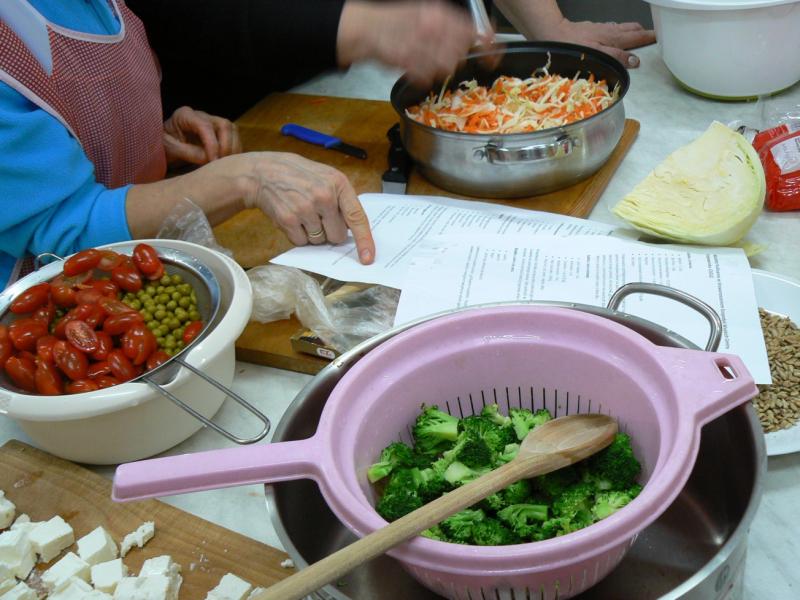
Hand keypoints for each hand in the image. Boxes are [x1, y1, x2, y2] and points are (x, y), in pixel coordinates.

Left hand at [163, 106, 241, 165]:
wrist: (165, 146)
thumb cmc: (164, 146)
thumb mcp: (170, 149)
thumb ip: (188, 152)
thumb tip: (208, 159)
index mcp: (185, 115)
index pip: (205, 126)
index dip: (212, 144)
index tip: (213, 161)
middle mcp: (202, 115)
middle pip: (224, 125)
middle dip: (226, 145)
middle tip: (221, 163)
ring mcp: (212, 122)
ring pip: (232, 130)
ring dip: (233, 148)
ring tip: (226, 164)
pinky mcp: (219, 132)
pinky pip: (233, 137)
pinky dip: (234, 150)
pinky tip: (228, 162)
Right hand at [239, 153, 374, 263]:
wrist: (263, 173)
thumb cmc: (298, 175)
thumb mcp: (326, 176)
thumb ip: (342, 199)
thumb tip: (353, 230)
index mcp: (338, 183)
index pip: (357, 217)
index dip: (364, 240)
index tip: (368, 258)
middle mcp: (324, 196)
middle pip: (338, 236)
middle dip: (330, 232)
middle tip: (318, 216)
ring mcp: (305, 208)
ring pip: (319, 241)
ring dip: (313, 233)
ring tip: (303, 213)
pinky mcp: (288, 219)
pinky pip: (302, 242)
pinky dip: (298, 235)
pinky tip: (293, 217)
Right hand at [337, 0, 494, 88]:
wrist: (368, 29)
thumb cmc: (396, 22)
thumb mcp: (427, 12)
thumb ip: (450, 24)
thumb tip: (473, 34)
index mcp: (440, 15)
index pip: (474, 32)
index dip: (488, 45)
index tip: (494, 55)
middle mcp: (434, 30)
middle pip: (461, 54)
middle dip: (457, 58)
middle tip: (443, 56)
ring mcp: (421, 47)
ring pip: (447, 68)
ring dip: (441, 68)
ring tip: (427, 61)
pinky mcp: (409, 64)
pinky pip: (427, 78)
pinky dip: (424, 77)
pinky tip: (416, 68)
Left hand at [546, 19, 655, 67]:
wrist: (553, 32)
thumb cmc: (572, 46)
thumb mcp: (596, 55)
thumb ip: (616, 57)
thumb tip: (635, 61)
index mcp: (614, 38)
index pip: (637, 38)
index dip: (650, 38)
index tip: (663, 38)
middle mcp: (610, 31)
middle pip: (632, 30)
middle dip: (644, 33)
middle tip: (654, 37)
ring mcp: (601, 29)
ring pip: (622, 28)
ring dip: (632, 31)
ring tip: (639, 35)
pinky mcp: (592, 29)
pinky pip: (611, 29)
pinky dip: (619, 31)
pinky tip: (615, 35)